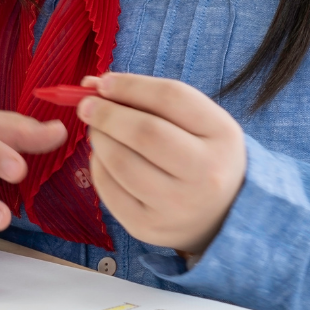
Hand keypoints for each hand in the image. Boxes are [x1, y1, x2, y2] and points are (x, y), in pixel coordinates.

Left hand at [78, 73, 245, 255]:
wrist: (222, 213)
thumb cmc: (203, 152)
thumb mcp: (197, 119)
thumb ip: (152, 97)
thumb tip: (94, 85)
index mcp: (221, 134)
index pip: (171, 98)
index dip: (131, 86)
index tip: (105, 82)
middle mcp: (205, 173)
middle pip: (145, 133)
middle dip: (107, 113)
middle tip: (86, 105)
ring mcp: (177, 206)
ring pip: (122, 163)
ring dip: (99, 139)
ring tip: (97, 130)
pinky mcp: (148, 228)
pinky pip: (110, 190)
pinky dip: (98, 166)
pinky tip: (104, 157)